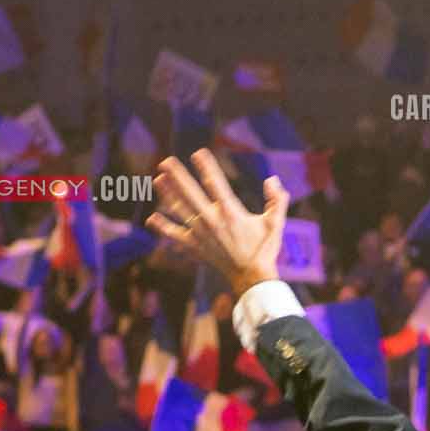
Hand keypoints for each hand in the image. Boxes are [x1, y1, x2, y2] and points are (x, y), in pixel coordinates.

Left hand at [148, 149, 287, 293]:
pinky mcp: (195, 247)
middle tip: (166, 161)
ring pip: (180, 210)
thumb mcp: (276, 224)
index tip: (198, 153)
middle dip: (177, 176)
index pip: (215, 183)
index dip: (206, 166)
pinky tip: (152, 218)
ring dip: (167, 194)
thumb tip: (272, 180)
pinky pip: (175, 235)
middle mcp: (212, 221)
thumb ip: (277, 200)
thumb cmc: (264, 249)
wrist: (252, 278)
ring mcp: (201, 234)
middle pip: (190, 193)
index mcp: (231, 213)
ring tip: (157, 179)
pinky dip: (163, 227)